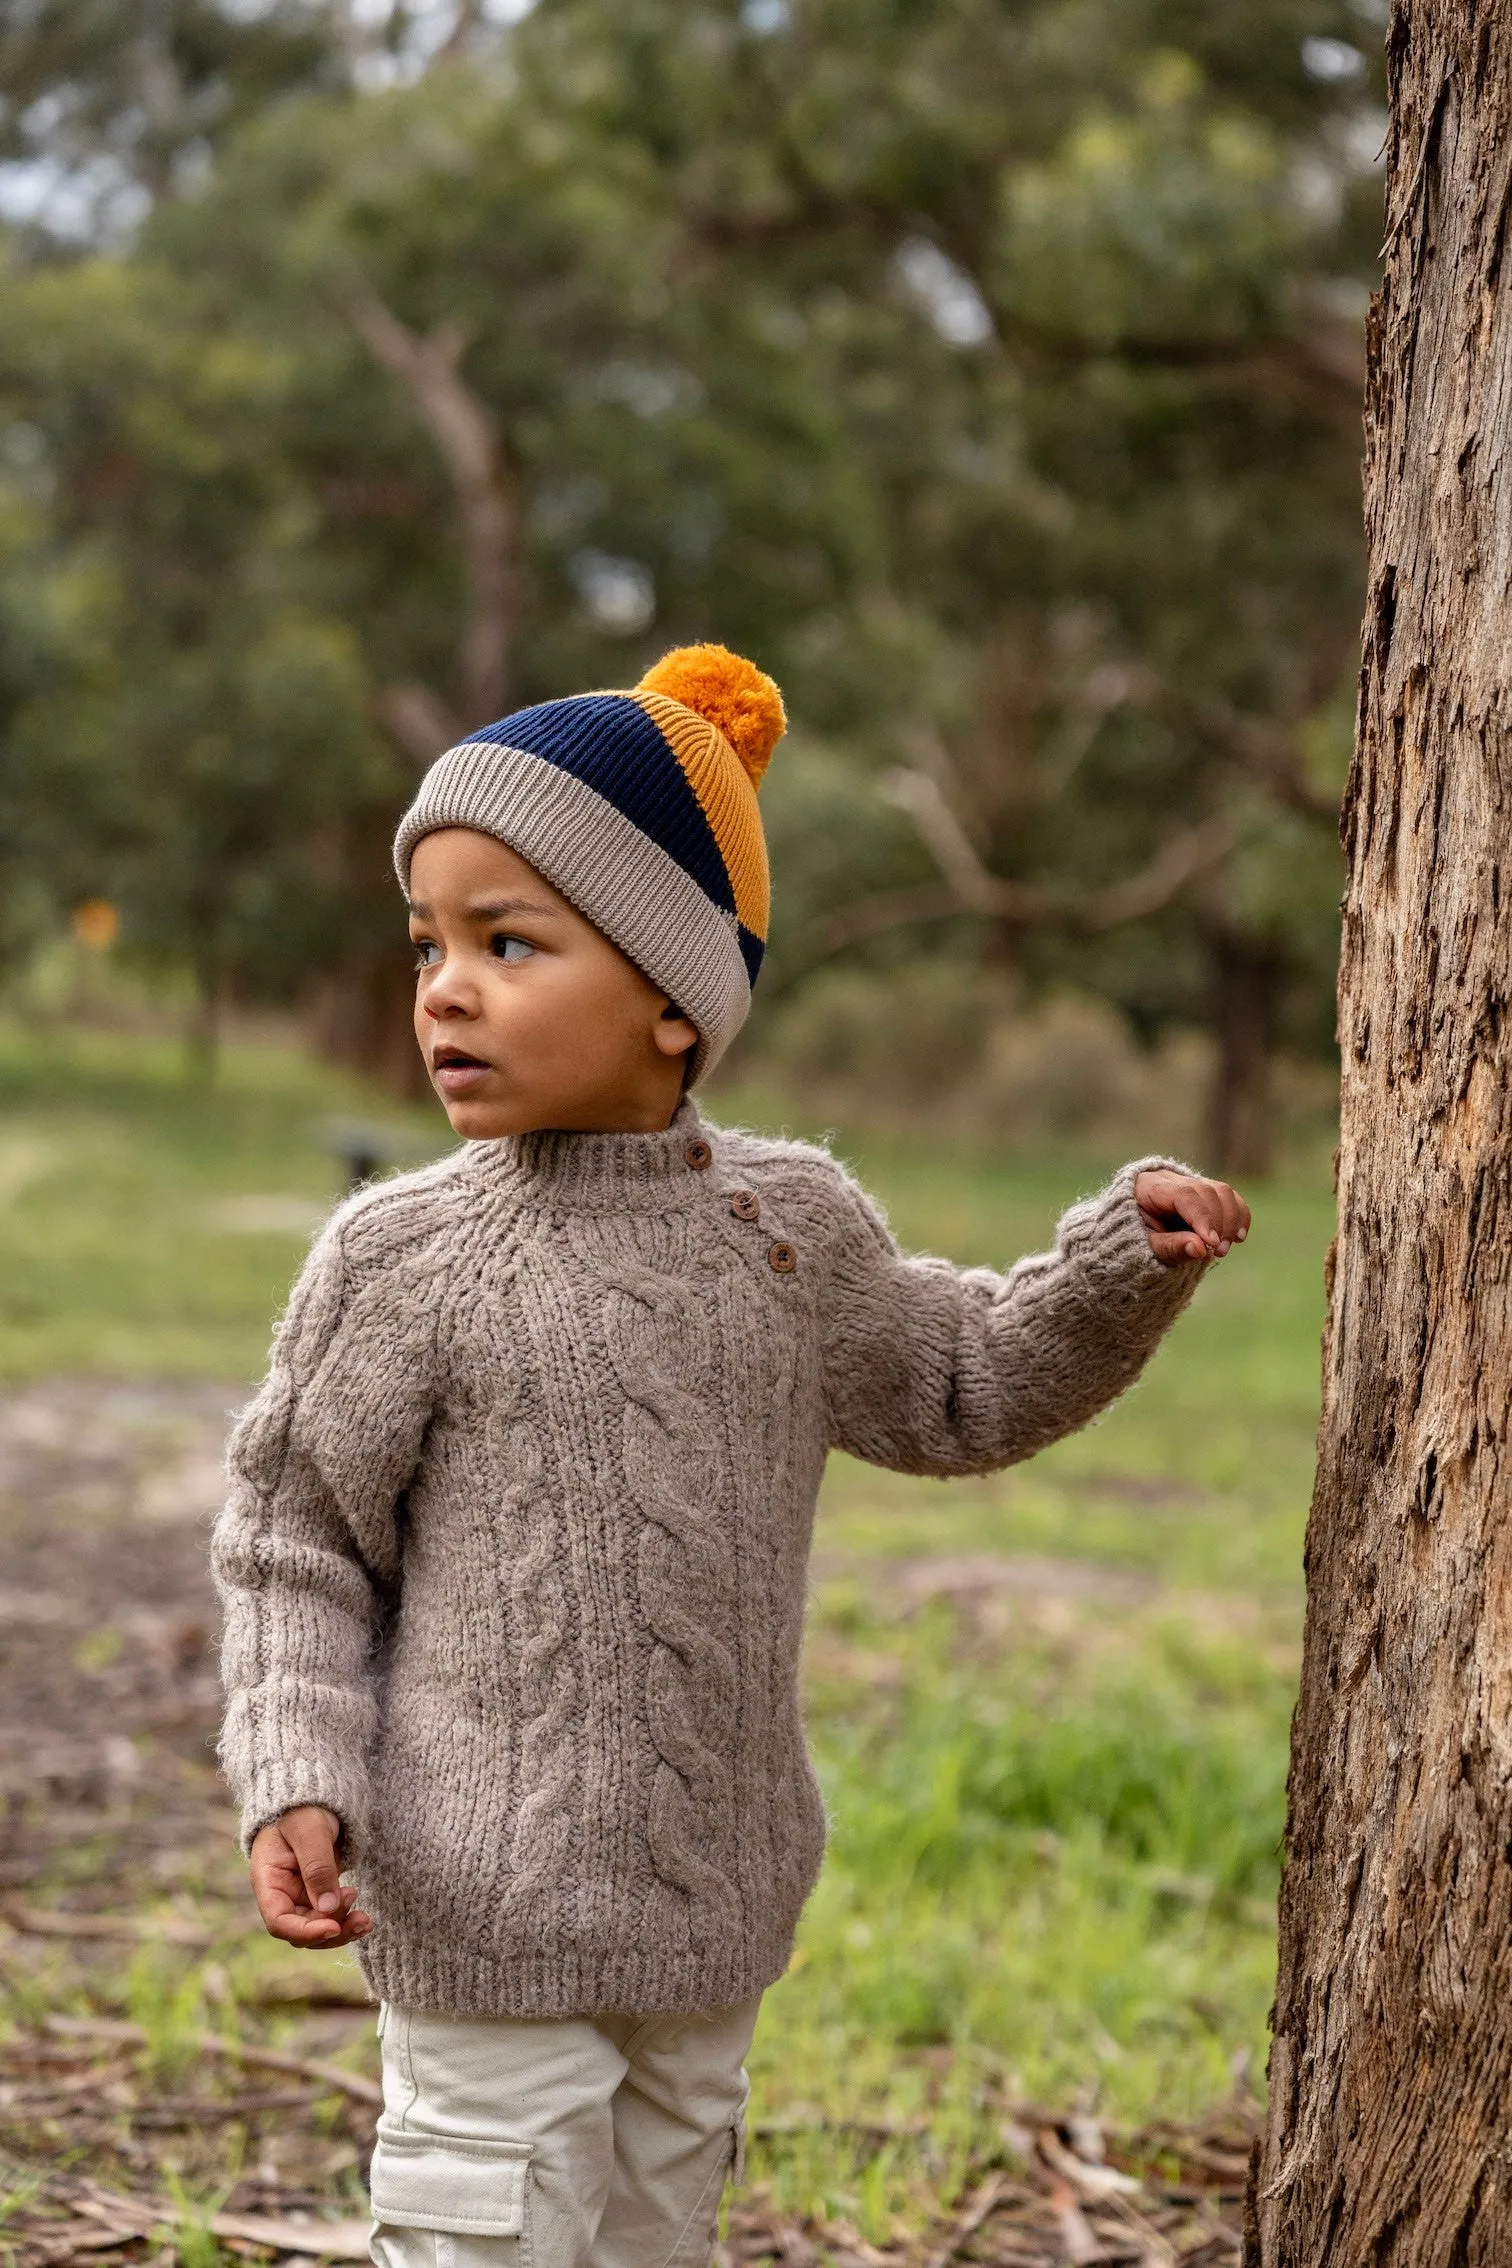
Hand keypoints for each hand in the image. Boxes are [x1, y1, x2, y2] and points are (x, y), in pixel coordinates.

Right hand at [249, 1805, 371, 1947]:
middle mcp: (281, 1894)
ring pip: (316, 1927)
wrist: (312, 1796)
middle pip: (300, 1930)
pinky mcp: (316, 1893)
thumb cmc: (303, 1807)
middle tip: (361, 1919)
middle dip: (330, 1931)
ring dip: (341, 1929)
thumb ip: (317, 1867)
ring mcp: (299, 1895)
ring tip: (366, 1921)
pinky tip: (363, 1919)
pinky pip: (328, 1916)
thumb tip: (328, 1907)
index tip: (333, 1927)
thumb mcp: (309, 1831)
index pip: (279, 1920)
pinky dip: (345, 1920)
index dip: (305, 1931)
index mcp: (268, 1880)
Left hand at [1134, 1169, 1249, 1268]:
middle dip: (1217, 1222)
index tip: (1211, 1243)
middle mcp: (1170, 1178)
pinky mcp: (1204, 1193)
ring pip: (1221, 1191)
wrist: (1127, 1233)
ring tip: (1222, 1250)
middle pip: (1206, 1191)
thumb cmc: (1132, 1240)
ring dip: (1230, 1220)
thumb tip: (1202, 1249)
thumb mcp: (1144, 1247)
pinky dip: (1238, 1215)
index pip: (1184, 1195)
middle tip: (1217, 1252)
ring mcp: (1189, 1182)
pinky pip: (1229, 1197)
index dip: (1202, 1217)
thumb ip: (1170, 1247)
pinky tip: (1239, 1237)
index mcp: (1148, 1186)